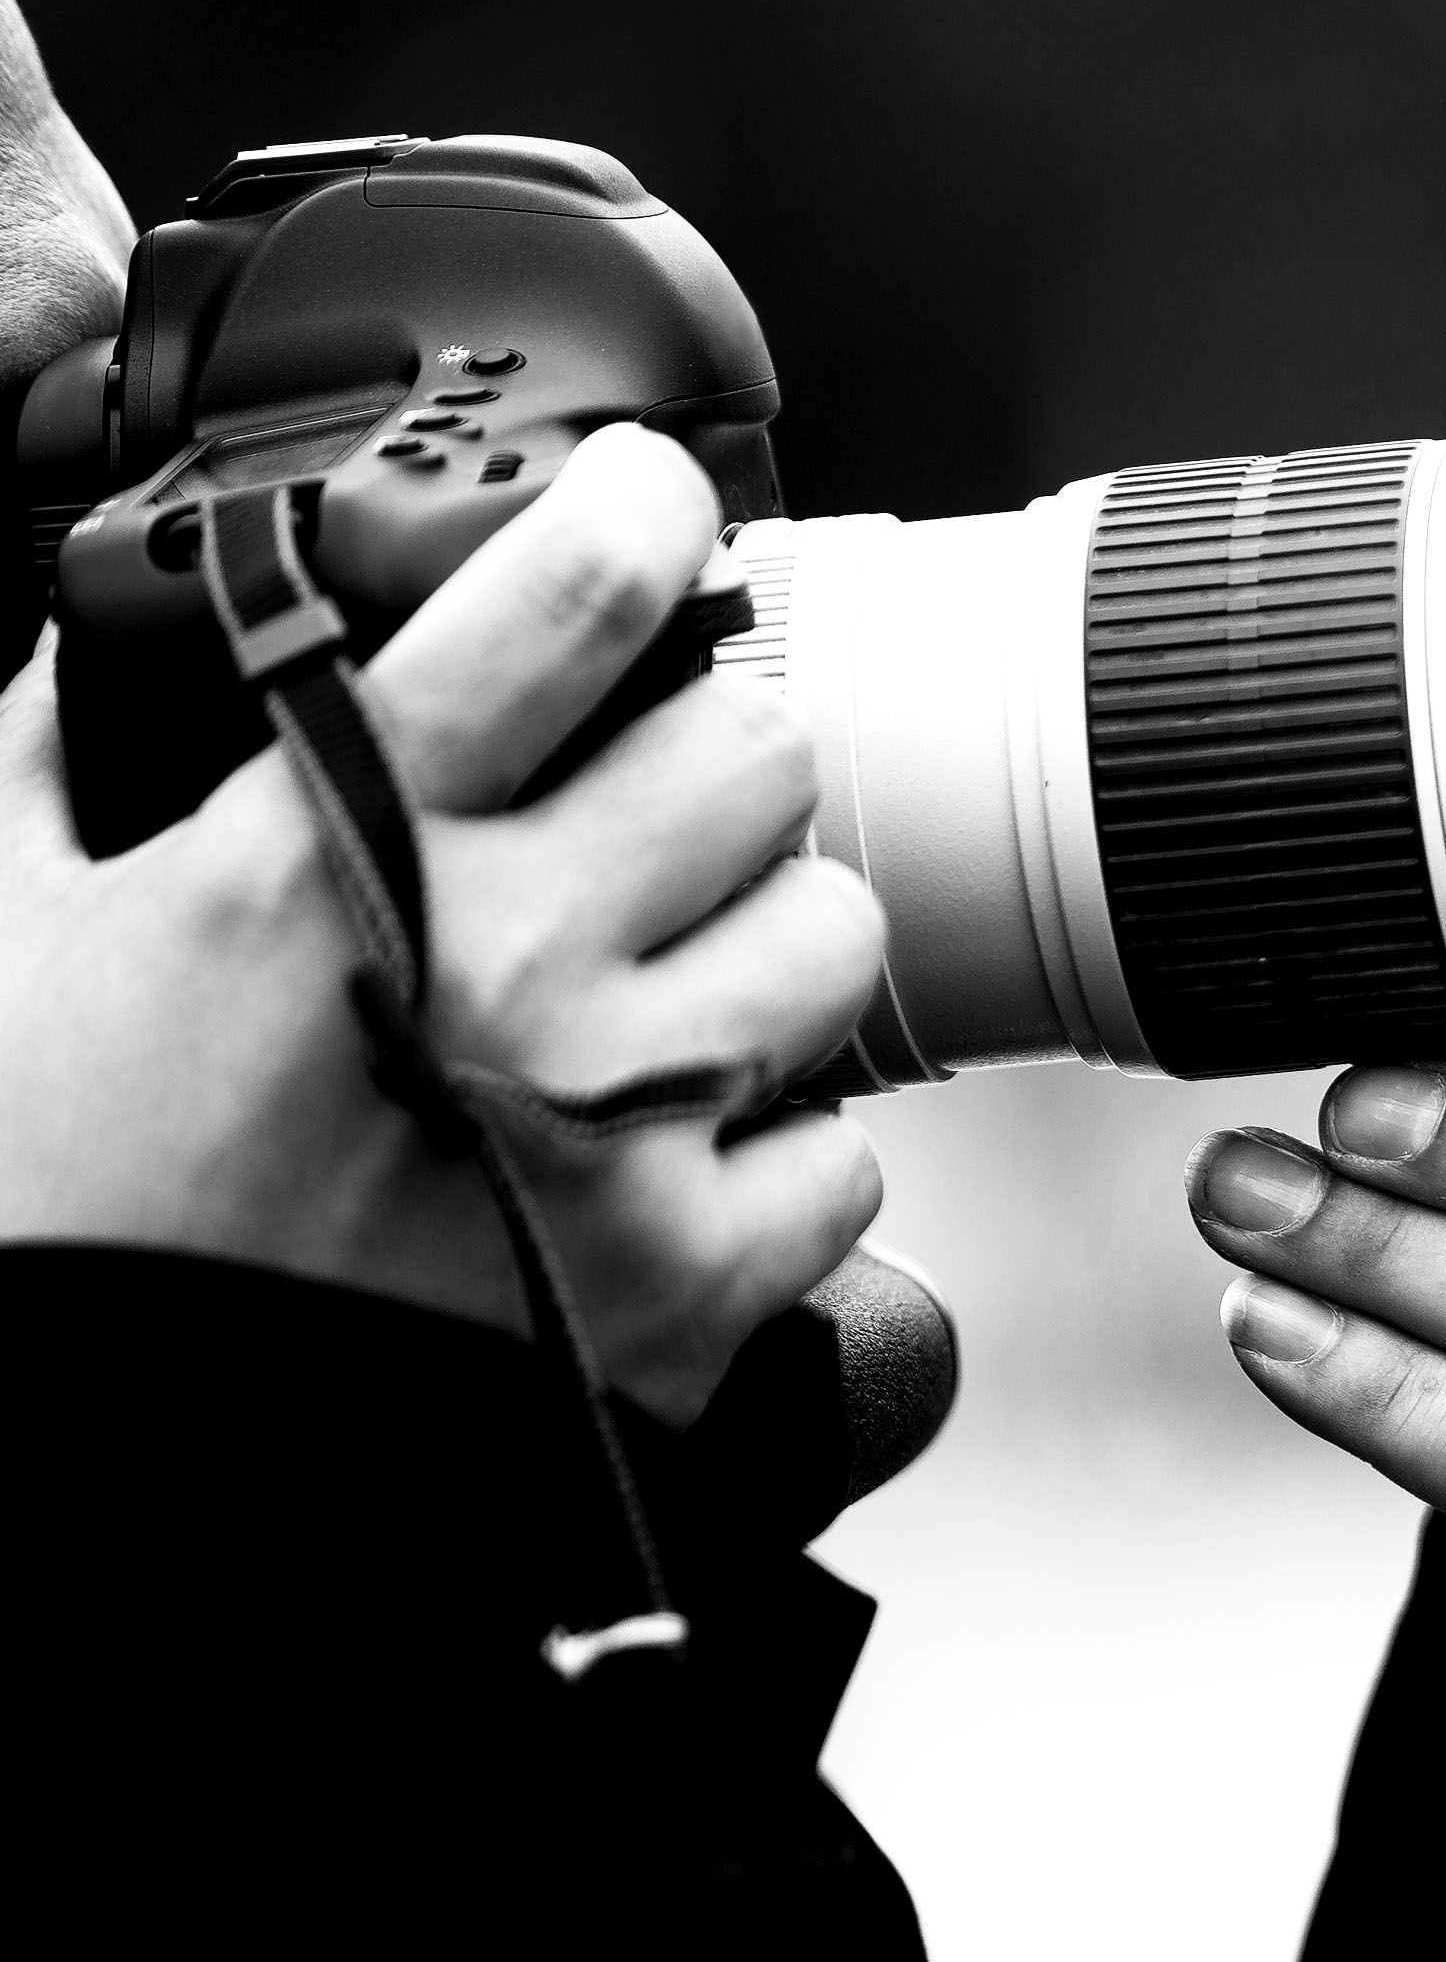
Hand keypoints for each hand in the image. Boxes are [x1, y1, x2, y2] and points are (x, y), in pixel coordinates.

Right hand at [0, 425, 887, 1420]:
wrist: (117, 1456)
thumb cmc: (62, 1219)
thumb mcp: (8, 951)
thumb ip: (60, 776)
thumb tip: (79, 666)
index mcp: (335, 854)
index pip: (563, 598)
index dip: (638, 511)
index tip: (654, 505)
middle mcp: (504, 967)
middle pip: (759, 751)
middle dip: (706, 773)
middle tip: (641, 826)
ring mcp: (614, 1126)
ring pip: (836, 934)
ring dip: (764, 952)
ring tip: (664, 1000)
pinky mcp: (691, 1286)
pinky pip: (844, 1160)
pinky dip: (777, 1161)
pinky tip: (673, 1168)